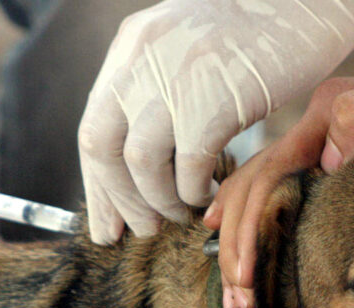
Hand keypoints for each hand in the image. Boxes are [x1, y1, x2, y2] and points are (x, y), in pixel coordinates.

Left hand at [78, 0, 353, 243]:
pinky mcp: (214, 99)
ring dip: (159, 201)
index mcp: (131, 48)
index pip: (93, 128)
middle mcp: (141, 60)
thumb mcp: (188, 47)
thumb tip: (141, 159)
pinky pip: (189, 166)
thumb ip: (157, 90)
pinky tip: (210, 195)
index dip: (100, 184)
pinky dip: (195, 191)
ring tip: (181, 214)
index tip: (109, 222)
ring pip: (140, 163)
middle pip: (101, 147)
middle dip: (118, 200)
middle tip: (143, 229)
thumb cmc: (260, 31)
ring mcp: (175, 77)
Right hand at [204, 65, 353, 307]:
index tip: (246, 279)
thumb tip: (322, 159)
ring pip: (260, 194)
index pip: (268, 177)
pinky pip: (282, 195)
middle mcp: (317, 131)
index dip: (249, 230)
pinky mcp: (335, 165)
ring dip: (240, 244)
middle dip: (238, 248)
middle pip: (255, 190)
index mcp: (327, 117)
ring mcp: (323, 146)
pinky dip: (257, 225)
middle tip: (237, 302)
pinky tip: (244, 249)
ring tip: (236, 294)